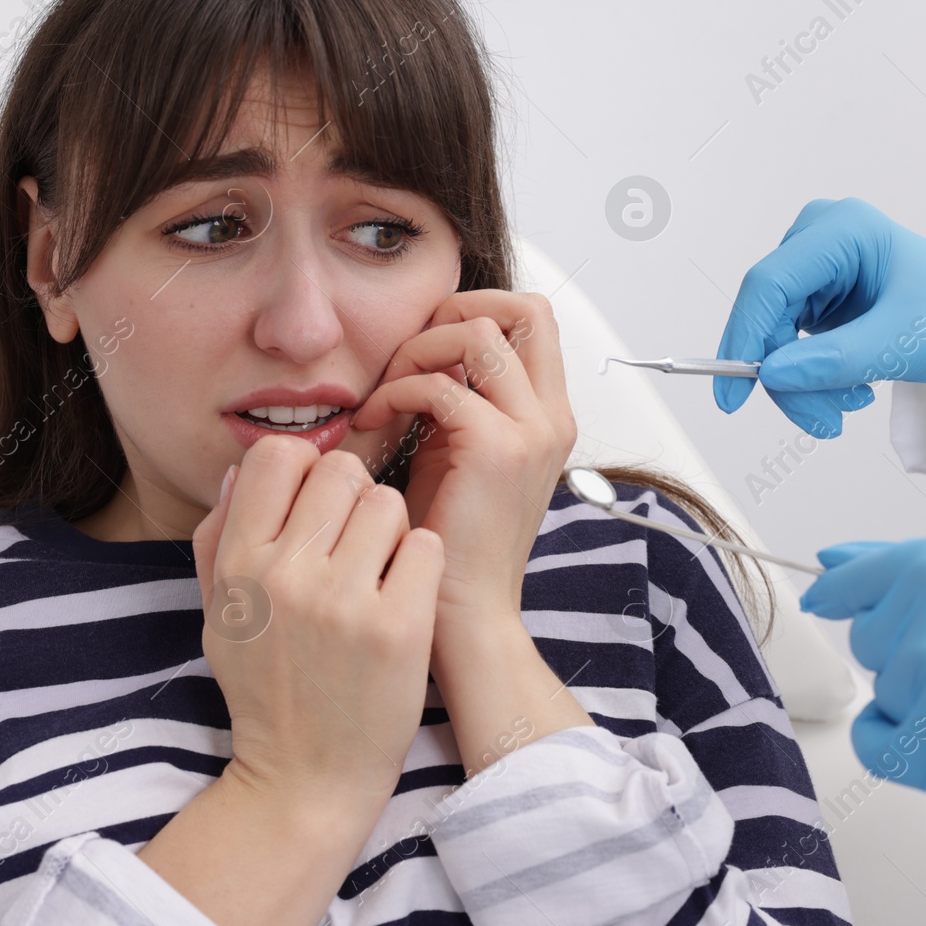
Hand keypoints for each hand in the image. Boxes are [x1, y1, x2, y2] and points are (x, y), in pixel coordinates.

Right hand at [190, 435, 443, 808]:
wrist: (306, 777)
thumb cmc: (265, 689)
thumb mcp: (218, 615)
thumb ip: (218, 539)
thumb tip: (238, 472)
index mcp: (239, 565)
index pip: (275, 455)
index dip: (304, 466)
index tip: (317, 500)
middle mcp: (287, 575)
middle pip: (340, 470)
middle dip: (353, 495)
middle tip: (354, 538)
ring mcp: (345, 601)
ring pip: (388, 502)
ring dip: (390, 528)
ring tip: (378, 570)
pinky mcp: (399, 626)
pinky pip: (426, 544)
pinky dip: (421, 562)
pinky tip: (404, 592)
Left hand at [349, 289, 576, 632]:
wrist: (464, 617)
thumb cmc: (450, 544)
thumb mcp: (455, 455)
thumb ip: (453, 402)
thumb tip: (419, 352)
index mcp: (548, 416)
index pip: (534, 320)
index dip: (477, 312)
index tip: (425, 348)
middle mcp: (552, 417)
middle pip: (524, 308)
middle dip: (454, 312)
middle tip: (407, 354)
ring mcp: (532, 431)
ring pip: (479, 333)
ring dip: (418, 350)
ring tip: (385, 392)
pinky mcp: (498, 450)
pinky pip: (441, 384)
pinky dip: (397, 392)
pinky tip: (373, 422)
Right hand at [714, 198, 925, 437]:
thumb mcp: (903, 343)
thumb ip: (835, 360)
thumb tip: (771, 375)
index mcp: (842, 230)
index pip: (770, 284)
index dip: (745, 339)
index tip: (734, 396)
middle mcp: (819, 239)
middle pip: (769, 316)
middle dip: (788, 377)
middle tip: (822, 422)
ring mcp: (815, 267)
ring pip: (774, 337)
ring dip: (803, 384)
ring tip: (847, 409)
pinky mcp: (815, 294)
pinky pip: (788, 344)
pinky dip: (811, 377)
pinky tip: (847, 391)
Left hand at [803, 534, 925, 847]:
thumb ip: (903, 567)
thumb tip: (827, 560)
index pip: (852, 583)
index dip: (842, 596)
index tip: (827, 603)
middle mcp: (922, 622)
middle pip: (869, 643)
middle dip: (911, 651)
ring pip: (884, 694)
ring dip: (922, 701)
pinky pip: (878, 745)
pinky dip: (904, 746)